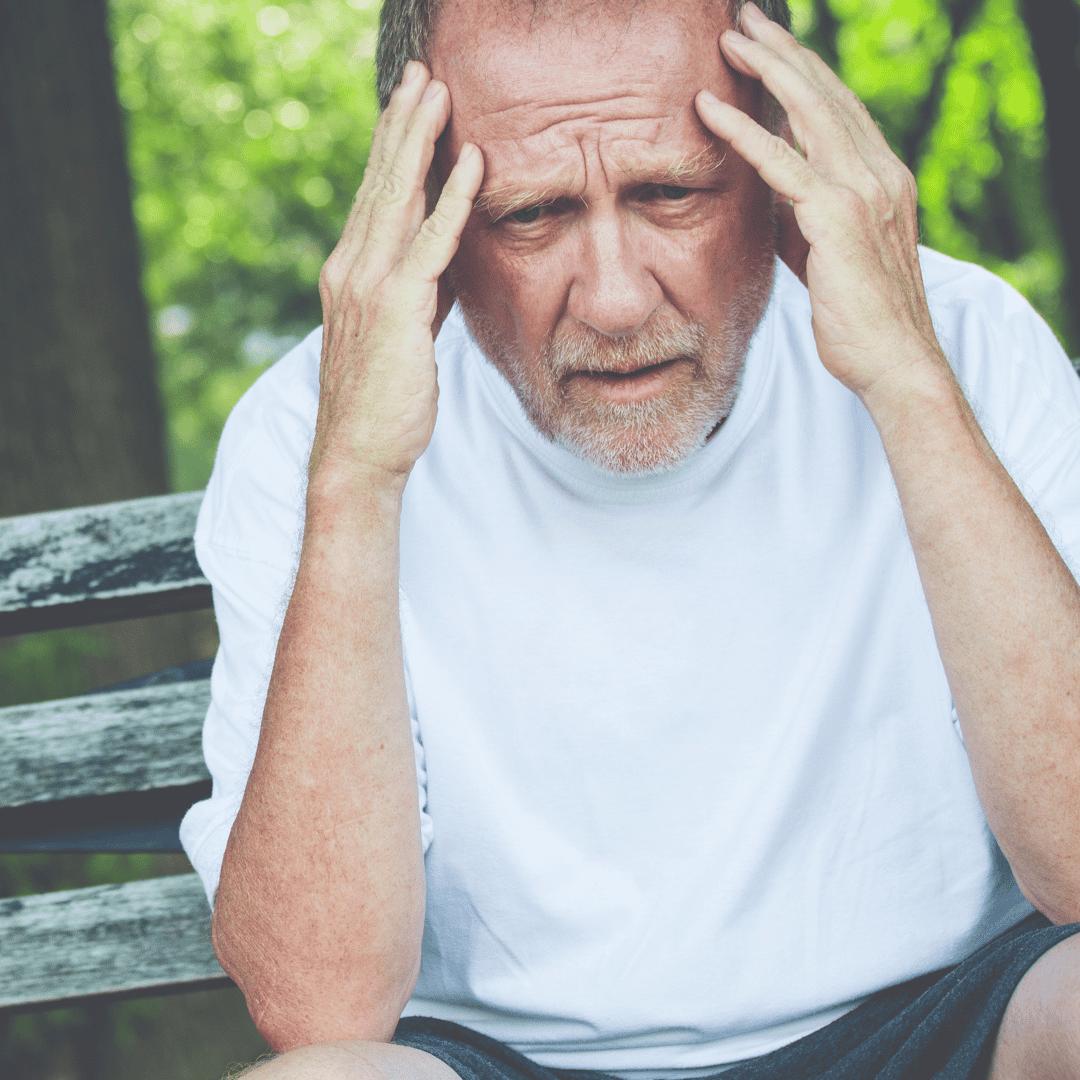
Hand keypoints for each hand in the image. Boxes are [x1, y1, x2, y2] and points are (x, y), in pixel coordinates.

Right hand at [312, 62, 483, 482]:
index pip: (374, 197)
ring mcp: (369, 284)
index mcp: (350, 271)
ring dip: (420, 139)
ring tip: (437, 91)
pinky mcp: (397, 308)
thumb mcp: (402, 334)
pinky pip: (430, 242)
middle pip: (380, 181)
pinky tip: (472, 162)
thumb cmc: (384, 401)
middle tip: (419, 74)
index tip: (409, 104)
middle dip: (402, 123)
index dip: (392, 147)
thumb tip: (445, 263)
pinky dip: (453, 199)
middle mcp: (351, 267)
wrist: (359, 452)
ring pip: (398, 197)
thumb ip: (420, 292)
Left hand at [694, 2, 945, 401]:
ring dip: (767, 68)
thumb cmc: (855, 316)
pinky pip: (782, 161)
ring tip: (730, 37)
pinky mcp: (838, 218)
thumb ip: (799, 214)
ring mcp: (863, 190)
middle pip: (826, 93)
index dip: (802, 72)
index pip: (838, 108)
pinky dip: (743, 130)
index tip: (767, 45)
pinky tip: (709, 108)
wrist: (892, 360)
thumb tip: (764, 191)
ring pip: (809, 110)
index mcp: (881, 177)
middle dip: (784, 50)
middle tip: (745, 19)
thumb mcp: (824, 253)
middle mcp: (879, 172)